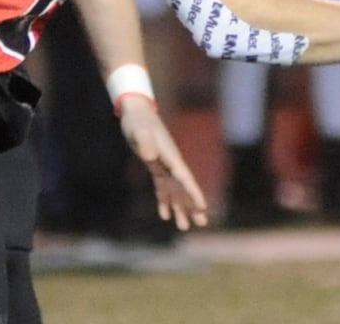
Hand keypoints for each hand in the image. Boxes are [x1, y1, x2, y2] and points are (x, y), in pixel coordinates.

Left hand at [115, 95, 208, 230]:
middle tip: (202, 223)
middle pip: (185, 187)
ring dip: (180, 207)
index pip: (185, 177)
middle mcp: (171, 162)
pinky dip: (164, 201)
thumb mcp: (139, 131)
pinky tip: (164, 215)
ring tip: (184, 227)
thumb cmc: (138, 121)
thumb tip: (150, 156)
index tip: (203, 206)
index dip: (193, 192)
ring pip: (176, 190)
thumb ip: (145, 142)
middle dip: (193, 205)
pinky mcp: (155, 166)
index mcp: (170, 156)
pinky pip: (162, 187)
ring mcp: (164, 165)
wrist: (136, 112)